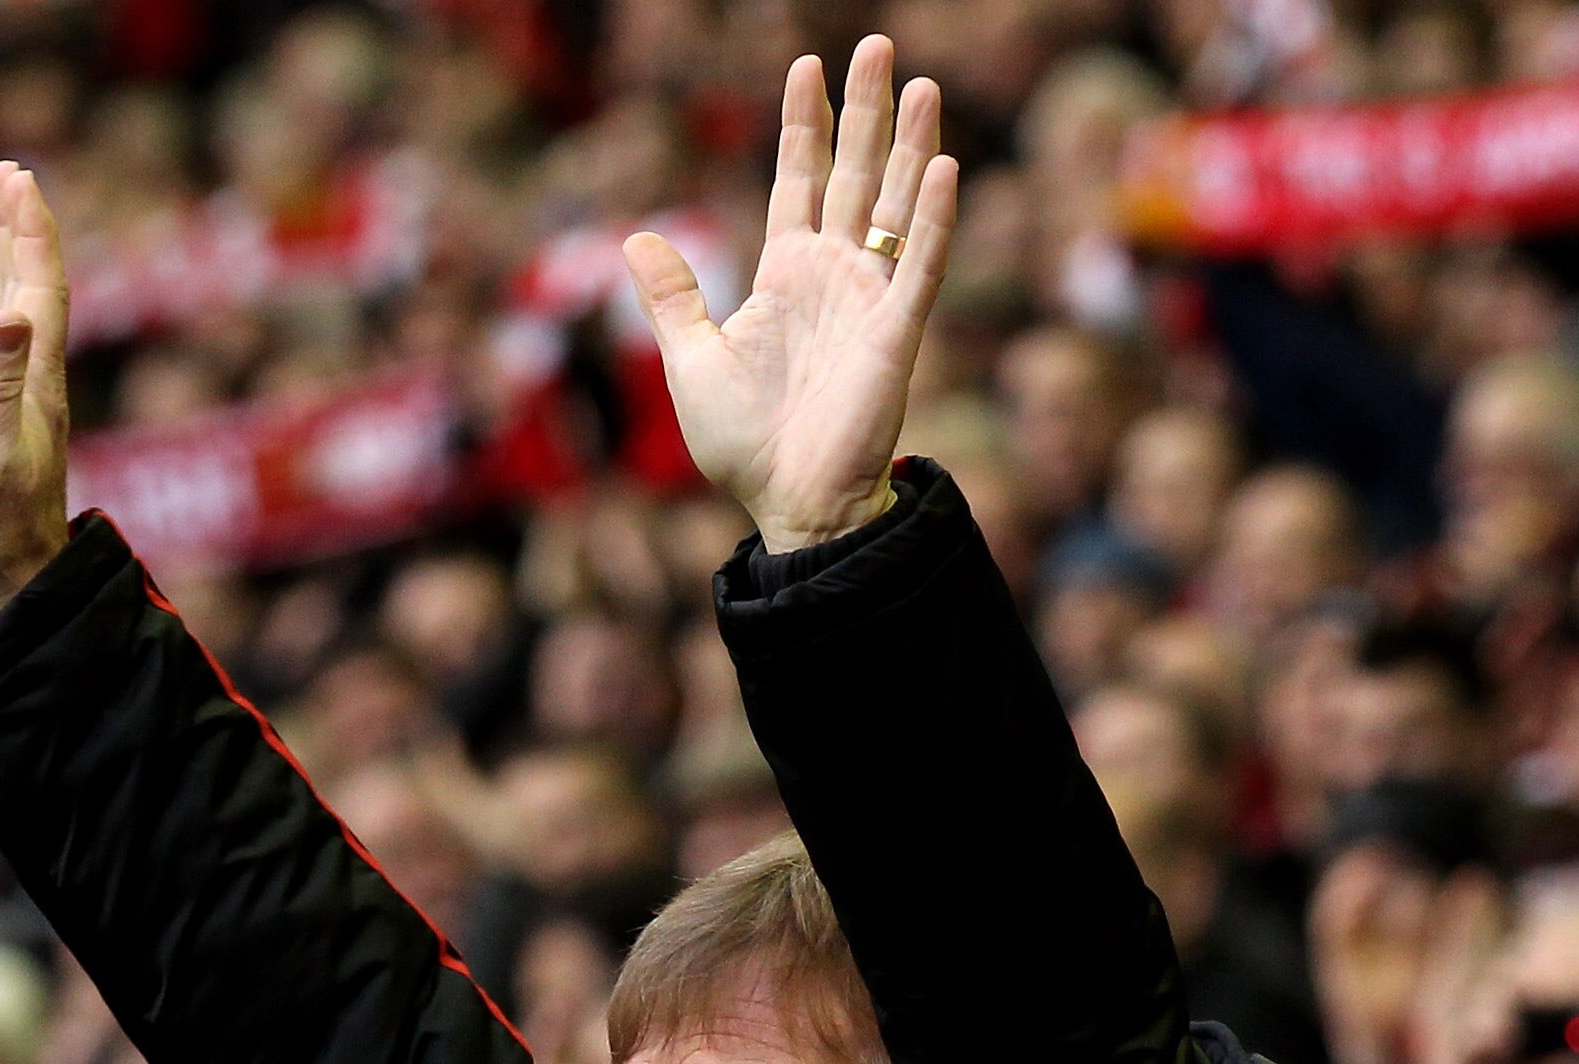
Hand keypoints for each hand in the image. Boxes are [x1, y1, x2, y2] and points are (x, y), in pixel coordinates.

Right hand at [0, 160, 70, 629]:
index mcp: (37, 384)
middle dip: (20, 230)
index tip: (13, 175)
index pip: (41, 288)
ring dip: (5, 263)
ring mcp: (19, 408)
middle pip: (36, 291)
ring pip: (17, 316)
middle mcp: (36, 388)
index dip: (28, 230)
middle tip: (5, 173)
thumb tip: (6, 312)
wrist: (12, 596)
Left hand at [624, 37, 957, 554]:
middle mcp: (834, 275)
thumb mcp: (692, 362)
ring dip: (910, 147)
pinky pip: (919, 267)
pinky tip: (943, 169)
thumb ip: (674, 298)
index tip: (807, 66)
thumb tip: (634, 239)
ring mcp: (869, 300)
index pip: (799, 180)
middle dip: (867, 111)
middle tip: (879, 45)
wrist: (788, 503)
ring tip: (922, 86)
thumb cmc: (743, 446)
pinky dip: (932, 221)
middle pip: (855, 174)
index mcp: (785, 274)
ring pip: (896, 206)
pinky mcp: (896, 334)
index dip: (804, 124)